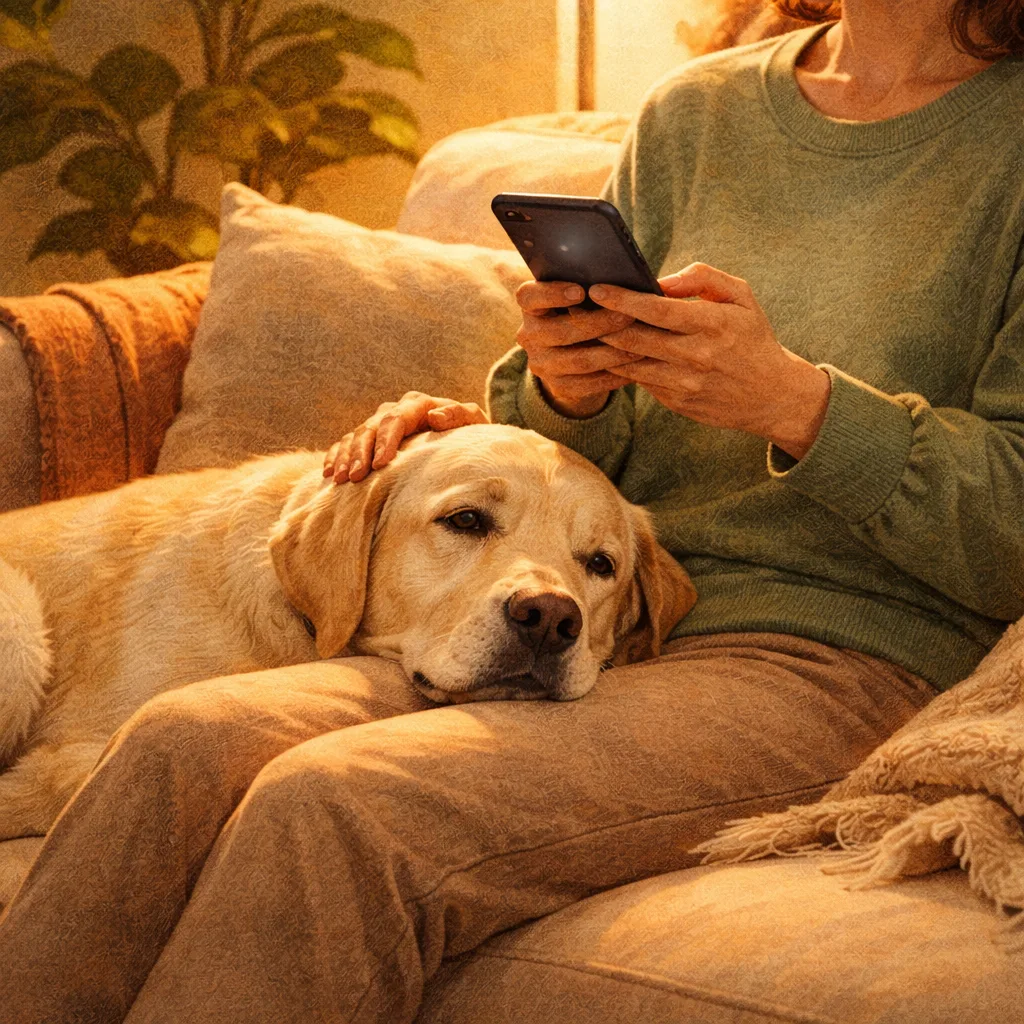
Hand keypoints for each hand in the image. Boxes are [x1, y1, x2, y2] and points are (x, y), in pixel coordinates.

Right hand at [323, 392, 487, 482]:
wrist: (462, 441)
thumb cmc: (469, 435)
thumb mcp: (474, 424)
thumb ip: (460, 415)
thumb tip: (435, 416)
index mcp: (419, 405)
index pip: (396, 419)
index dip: (386, 441)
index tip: (381, 463)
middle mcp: (396, 411)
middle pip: (371, 428)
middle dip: (361, 452)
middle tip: (355, 476)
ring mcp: (381, 423)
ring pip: (355, 436)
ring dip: (345, 457)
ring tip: (340, 479)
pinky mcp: (370, 438)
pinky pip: (345, 444)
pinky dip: (336, 457)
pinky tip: (329, 474)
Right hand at [514, 279, 644, 417]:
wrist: (572, 355)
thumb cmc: (582, 312)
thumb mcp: (578, 297)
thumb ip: (590, 287)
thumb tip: (622, 281)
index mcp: (531, 308)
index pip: (528, 297)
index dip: (551, 294)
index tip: (580, 291)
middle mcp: (529, 336)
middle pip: (560, 331)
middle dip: (598, 324)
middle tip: (628, 316)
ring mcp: (541, 364)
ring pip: (578, 360)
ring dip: (612, 353)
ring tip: (639, 346)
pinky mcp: (558, 386)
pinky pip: (588, 383)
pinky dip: (614, 375)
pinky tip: (634, 367)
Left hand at [587, 263, 831, 458]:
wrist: (773, 396)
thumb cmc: (753, 338)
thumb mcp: (741, 297)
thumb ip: (702, 278)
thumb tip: (659, 280)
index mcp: (713, 324)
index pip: (657, 310)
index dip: (622, 299)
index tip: (596, 289)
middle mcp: (696, 356)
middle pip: (635, 338)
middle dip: (600, 323)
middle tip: (575, 308)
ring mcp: (684, 384)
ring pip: (630, 364)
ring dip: (603, 347)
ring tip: (582, 329)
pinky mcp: (676, 403)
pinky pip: (639, 381)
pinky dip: (620, 366)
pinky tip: (604, 352)